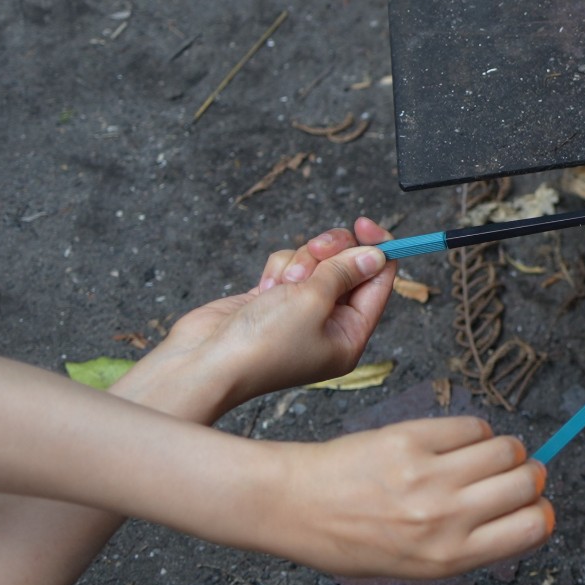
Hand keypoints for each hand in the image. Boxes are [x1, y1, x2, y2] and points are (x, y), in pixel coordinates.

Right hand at [129, 217, 397, 414]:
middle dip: (332, 253)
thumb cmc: (262, 342)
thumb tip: (377, 255)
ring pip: (316, 261)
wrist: (205, 360)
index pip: (378, 284)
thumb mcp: (314, 301)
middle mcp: (328, 324)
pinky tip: (265, 288)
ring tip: (283, 283)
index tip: (364, 224)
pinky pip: (289, 265)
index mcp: (350, 335)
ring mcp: (299, 310)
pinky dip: (279, 268)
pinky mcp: (271, 298)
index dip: (377, 250)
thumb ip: (346, 272)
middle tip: (318, 250)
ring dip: (301, 261)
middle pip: (348, 267)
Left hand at [261, 416, 553, 577]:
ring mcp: (430, 476)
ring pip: (508, 449)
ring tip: (480, 457)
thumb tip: (524, 510)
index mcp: (450, 558)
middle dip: (528, 476)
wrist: (293, 506)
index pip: (534, 527)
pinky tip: (452, 443)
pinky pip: (472, 427)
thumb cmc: (351, 540)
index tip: (529, 506)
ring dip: (504, 451)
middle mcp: (446, 518)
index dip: (540, 512)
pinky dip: (474, 432)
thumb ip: (469, 543)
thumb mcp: (416, 564)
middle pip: (529, 482)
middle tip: (508, 477)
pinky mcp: (412, 439)